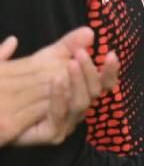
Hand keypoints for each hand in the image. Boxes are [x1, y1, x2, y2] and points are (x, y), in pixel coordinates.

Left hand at [1, 28, 120, 146]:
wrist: (0, 107)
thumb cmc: (21, 85)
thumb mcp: (45, 59)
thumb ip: (67, 45)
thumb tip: (89, 31)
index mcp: (81, 91)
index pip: (104, 82)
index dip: (110, 71)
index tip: (111, 54)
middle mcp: (78, 108)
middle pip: (96, 92)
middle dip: (91, 72)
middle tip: (81, 54)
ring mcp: (67, 123)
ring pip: (82, 104)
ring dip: (78, 82)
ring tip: (70, 65)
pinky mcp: (53, 134)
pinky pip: (61, 116)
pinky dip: (60, 97)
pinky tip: (55, 81)